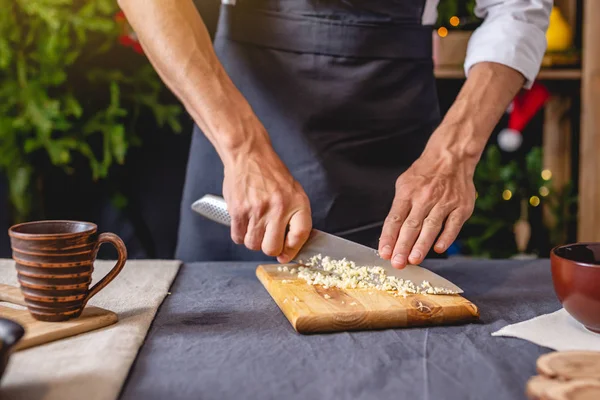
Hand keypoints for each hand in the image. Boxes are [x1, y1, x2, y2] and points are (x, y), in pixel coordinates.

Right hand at [223, 148, 311, 262]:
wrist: (249, 155)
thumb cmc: (270, 173)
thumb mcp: (293, 191)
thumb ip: (295, 217)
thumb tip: (289, 245)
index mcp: (297, 203)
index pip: (300, 236)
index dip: (292, 250)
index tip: (286, 254)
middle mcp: (279, 208)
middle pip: (272, 247)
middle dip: (268, 247)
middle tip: (267, 239)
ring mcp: (257, 210)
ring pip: (253, 245)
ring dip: (252, 240)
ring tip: (254, 225)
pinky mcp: (238, 211)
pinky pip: (238, 236)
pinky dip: (240, 234)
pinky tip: (244, 221)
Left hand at [378, 151, 475, 268]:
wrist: (451, 157)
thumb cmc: (424, 174)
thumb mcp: (404, 184)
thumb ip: (399, 208)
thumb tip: (390, 234)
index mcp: (408, 193)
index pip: (395, 219)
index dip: (388, 237)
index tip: (384, 252)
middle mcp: (425, 197)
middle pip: (411, 225)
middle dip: (403, 246)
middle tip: (397, 263)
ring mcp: (444, 202)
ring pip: (431, 227)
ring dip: (421, 245)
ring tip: (413, 260)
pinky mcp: (462, 206)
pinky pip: (453, 225)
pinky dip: (446, 237)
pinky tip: (438, 248)